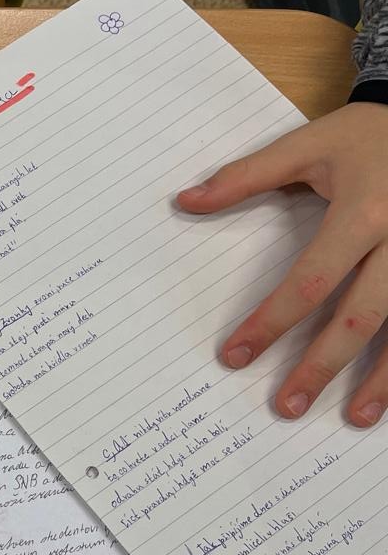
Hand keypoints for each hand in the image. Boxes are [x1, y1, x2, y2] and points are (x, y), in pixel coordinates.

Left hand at [177, 101, 387, 426]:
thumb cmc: (369, 136)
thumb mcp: (309, 144)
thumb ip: (247, 176)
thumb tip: (185, 201)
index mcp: (363, 213)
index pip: (310, 280)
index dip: (271, 322)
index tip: (235, 356)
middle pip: (360, 316)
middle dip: (322, 366)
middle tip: (286, 407)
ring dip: (383, 379)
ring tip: (353, 418)